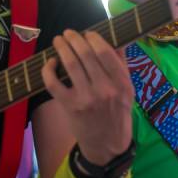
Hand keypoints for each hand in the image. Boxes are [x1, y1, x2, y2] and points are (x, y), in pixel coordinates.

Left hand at [41, 30, 132, 165]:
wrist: (107, 144)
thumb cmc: (118, 112)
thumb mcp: (128, 89)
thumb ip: (121, 64)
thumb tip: (114, 38)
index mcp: (121, 82)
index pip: (105, 52)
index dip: (93, 38)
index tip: (87, 33)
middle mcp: (104, 89)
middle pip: (85, 54)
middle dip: (74, 38)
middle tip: (68, 33)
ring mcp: (86, 98)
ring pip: (70, 64)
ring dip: (61, 47)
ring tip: (58, 40)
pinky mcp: (69, 106)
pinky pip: (53, 83)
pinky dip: (49, 69)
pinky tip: (51, 62)